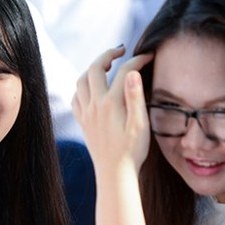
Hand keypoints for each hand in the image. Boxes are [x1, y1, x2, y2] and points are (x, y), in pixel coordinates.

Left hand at [71, 46, 153, 178]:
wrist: (114, 173)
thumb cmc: (132, 151)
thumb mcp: (140, 124)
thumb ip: (135, 97)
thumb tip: (131, 72)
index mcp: (112, 103)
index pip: (124, 71)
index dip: (137, 60)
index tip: (148, 56)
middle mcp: (95, 105)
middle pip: (95, 69)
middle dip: (107, 55)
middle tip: (121, 51)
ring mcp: (86, 113)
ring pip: (81, 81)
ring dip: (92, 69)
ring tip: (106, 67)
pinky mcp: (82, 122)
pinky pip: (76, 97)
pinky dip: (83, 87)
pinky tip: (92, 89)